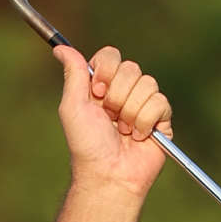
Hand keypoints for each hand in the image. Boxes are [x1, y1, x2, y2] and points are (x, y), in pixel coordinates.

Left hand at [57, 41, 171, 196]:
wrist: (108, 175)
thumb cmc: (87, 146)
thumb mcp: (72, 107)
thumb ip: (73, 73)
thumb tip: (60, 47)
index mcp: (103, 85)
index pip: (111, 56)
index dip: (106, 71)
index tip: (97, 93)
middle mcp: (124, 91)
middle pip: (131, 67)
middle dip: (117, 96)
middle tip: (110, 118)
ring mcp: (144, 104)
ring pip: (147, 83)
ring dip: (131, 111)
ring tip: (124, 131)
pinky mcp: (161, 119)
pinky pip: (160, 102)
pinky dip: (145, 121)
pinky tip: (138, 137)